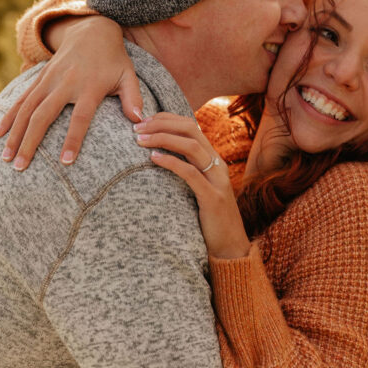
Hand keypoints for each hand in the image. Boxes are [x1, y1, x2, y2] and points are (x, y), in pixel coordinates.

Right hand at [0, 16, 142, 169]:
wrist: (92, 30)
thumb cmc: (113, 59)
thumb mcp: (128, 75)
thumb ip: (134, 97)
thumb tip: (140, 121)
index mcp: (89, 87)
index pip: (80, 117)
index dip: (73, 139)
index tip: (65, 162)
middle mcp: (66, 83)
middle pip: (43, 115)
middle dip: (30, 142)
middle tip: (21, 167)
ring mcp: (49, 80)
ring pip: (27, 109)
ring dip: (15, 133)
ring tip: (6, 158)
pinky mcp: (40, 78)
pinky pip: (21, 99)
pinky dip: (9, 116)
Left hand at [135, 113, 250, 259]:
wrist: (230, 249)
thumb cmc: (209, 220)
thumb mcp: (198, 190)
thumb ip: (186, 172)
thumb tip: (157, 158)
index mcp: (213, 159)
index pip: (190, 126)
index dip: (166, 119)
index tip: (143, 121)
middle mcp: (217, 165)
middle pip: (190, 129)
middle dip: (161, 123)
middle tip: (136, 128)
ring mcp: (217, 180)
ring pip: (191, 146)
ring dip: (162, 138)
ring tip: (139, 140)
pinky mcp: (213, 198)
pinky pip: (191, 173)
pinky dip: (171, 162)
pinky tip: (154, 158)